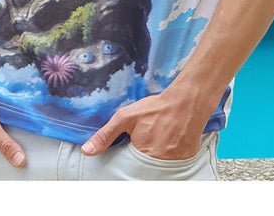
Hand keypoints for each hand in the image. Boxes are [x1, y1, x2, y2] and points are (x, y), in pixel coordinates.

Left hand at [81, 90, 206, 160]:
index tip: (130, 151)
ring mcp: (173, 165)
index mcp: (141, 156)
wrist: (186, 102)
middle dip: (141, 160)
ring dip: (156, 159)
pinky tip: (169, 143)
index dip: (127, 161)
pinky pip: (173, 166)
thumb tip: (86, 151)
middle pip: (144, 170)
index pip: (128, 171)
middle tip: (145, 144)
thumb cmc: (156, 109)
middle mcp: (158, 165)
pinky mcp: (185, 161)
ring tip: (158, 141)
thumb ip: (105, 135)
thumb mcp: (126, 117)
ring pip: (158, 169)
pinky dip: (169, 157)